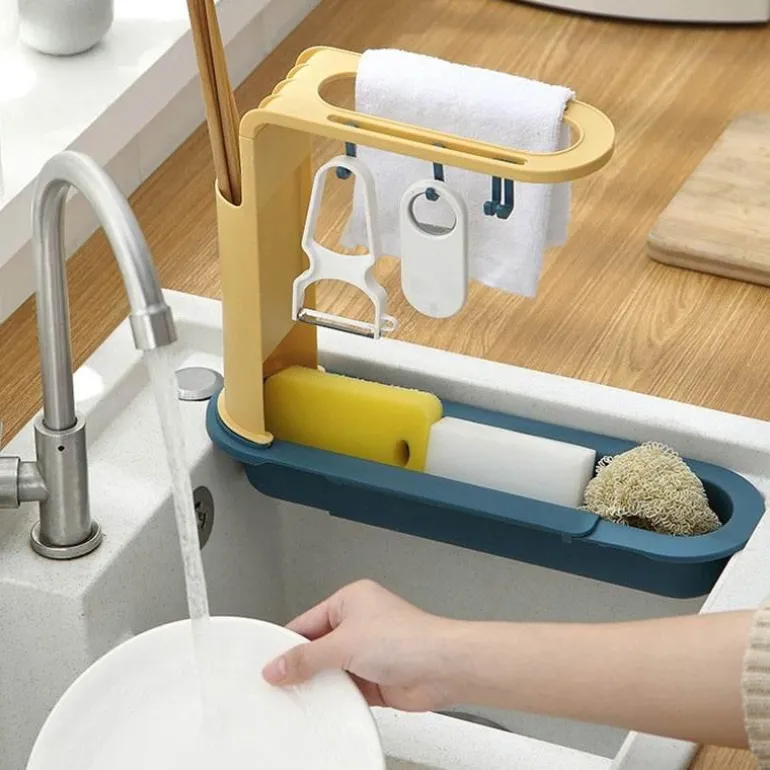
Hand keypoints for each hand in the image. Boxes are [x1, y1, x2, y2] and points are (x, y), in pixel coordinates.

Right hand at [262, 580, 458, 711]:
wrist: (442, 667)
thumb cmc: (408, 638)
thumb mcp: (344, 644)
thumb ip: (307, 658)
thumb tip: (278, 666)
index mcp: (350, 601)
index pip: (307, 621)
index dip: (287, 643)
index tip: (268, 663)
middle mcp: (359, 623)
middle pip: (318, 648)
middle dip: (302, 667)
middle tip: (279, 684)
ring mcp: (368, 651)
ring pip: (332, 671)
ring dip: (321, 685)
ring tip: (299, 699)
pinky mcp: (376, 678)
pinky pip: (347, 689)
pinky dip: (337, 699)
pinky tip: (325, 708)